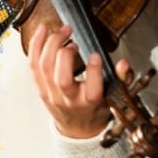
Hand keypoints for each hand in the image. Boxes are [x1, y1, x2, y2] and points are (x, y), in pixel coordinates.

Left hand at [27, 22, 125, 138]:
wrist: (76, 127)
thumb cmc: (93, 109)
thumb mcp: (111, 97)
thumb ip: (120, 80)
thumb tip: (124, 64)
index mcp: (89, 104)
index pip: (92, 91)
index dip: (94, 71)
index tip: (96, 55)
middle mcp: (68, 100)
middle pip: (62, 79)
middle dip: (65, 53)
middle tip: (73, 37)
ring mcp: (51, 94)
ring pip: (44, 68)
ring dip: (50, 44)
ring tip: (62, 31)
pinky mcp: (39, 87)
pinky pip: (33, 64)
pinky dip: (36, 45)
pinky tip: (42, 31)